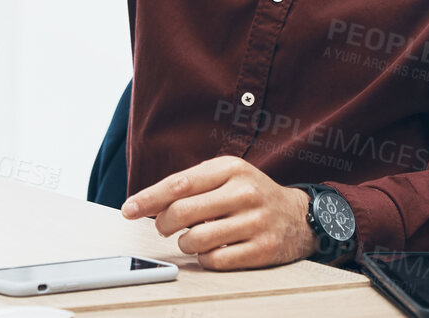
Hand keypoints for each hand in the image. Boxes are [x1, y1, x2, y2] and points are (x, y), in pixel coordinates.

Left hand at [120, 156, 319, 269]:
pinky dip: (204, 258)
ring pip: (195, 239)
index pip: (179, 184)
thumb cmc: (251, 195)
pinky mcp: (262, 249)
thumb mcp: (227, 176)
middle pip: (182, 212)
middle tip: (164, 227)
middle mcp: (244, 192)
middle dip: (163, 224)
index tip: (128, 210)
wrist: (300, 216)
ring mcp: (255, 221)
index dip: (148, 199)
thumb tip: (147, 204)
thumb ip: (191, 185)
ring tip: (192, 238)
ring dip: (184, 243)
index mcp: (231, 168)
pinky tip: (211, 250)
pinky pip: (215, 260)